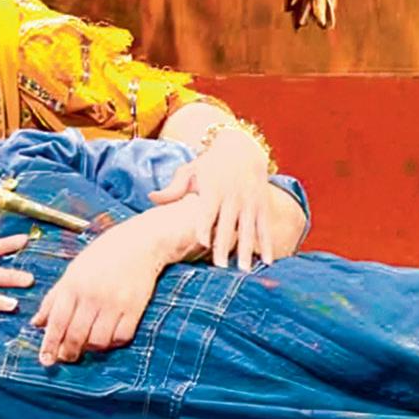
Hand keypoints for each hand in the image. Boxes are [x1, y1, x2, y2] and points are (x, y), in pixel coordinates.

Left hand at [32, 220, 167, 364]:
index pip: (57, 321)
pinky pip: (121, 338)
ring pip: (98, 341)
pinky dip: (112, 343)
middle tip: (65, 358)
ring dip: (90, 348)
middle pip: (76, 335)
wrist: (139, 243)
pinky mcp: (135, 310)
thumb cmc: (102, 254)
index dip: (50, 343)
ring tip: (86, 344)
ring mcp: (115, 303)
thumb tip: (37, 323)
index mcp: (73, 283)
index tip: (45, 360)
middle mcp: (92, 295)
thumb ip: (54, 297)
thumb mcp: (73, 270)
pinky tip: (107, 337)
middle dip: (68, 352)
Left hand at [149, 126, 275, 270]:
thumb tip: (151, 198)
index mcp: (213, 188)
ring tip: (244, 270)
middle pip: (227, 224)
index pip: (207, 210)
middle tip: (221, 267)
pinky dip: (267, 244)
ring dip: (247, 250)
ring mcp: (249, 201)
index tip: (202, 242)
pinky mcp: (262, 204)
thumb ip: (173, 189)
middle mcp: (232, 195)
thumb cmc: (209, 163)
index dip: (205, 226)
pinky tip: (267, 261)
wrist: (241, 148)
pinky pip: (264, 227)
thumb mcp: (190, 170)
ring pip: (248, 229)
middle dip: (224, 245)